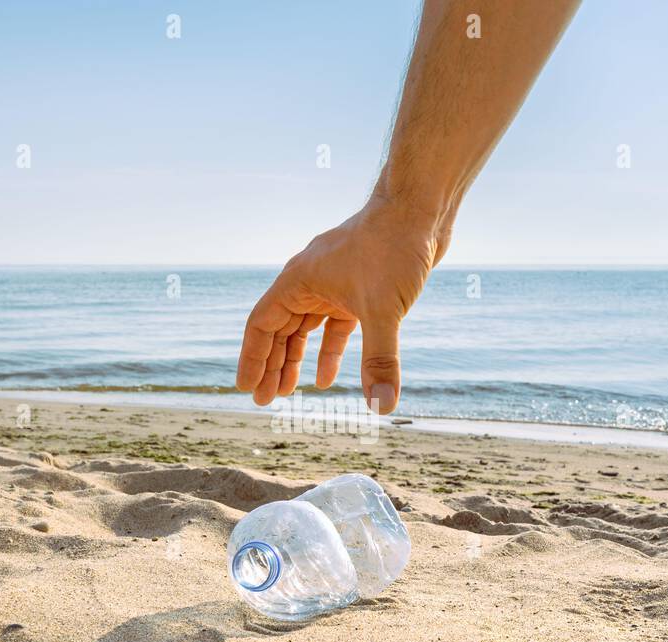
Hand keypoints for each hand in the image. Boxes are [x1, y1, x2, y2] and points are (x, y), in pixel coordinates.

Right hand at [235, 196, 449, 414]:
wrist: (420, 211)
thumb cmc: (392, 248)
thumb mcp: (383, 310)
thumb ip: (379, 360)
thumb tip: (382, 405)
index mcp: (298, 281)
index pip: (261, 326)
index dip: (252, 359)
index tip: (247, 388)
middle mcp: (309, 283)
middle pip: (280, 331)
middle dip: (272, 366)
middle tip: (266, 401)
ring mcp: (333, 285)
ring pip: (304, 329)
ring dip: (296, 359)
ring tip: (289, 391)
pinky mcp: (358, 289)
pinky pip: (333, 326)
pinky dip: (329, 350)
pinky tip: (327, 377)